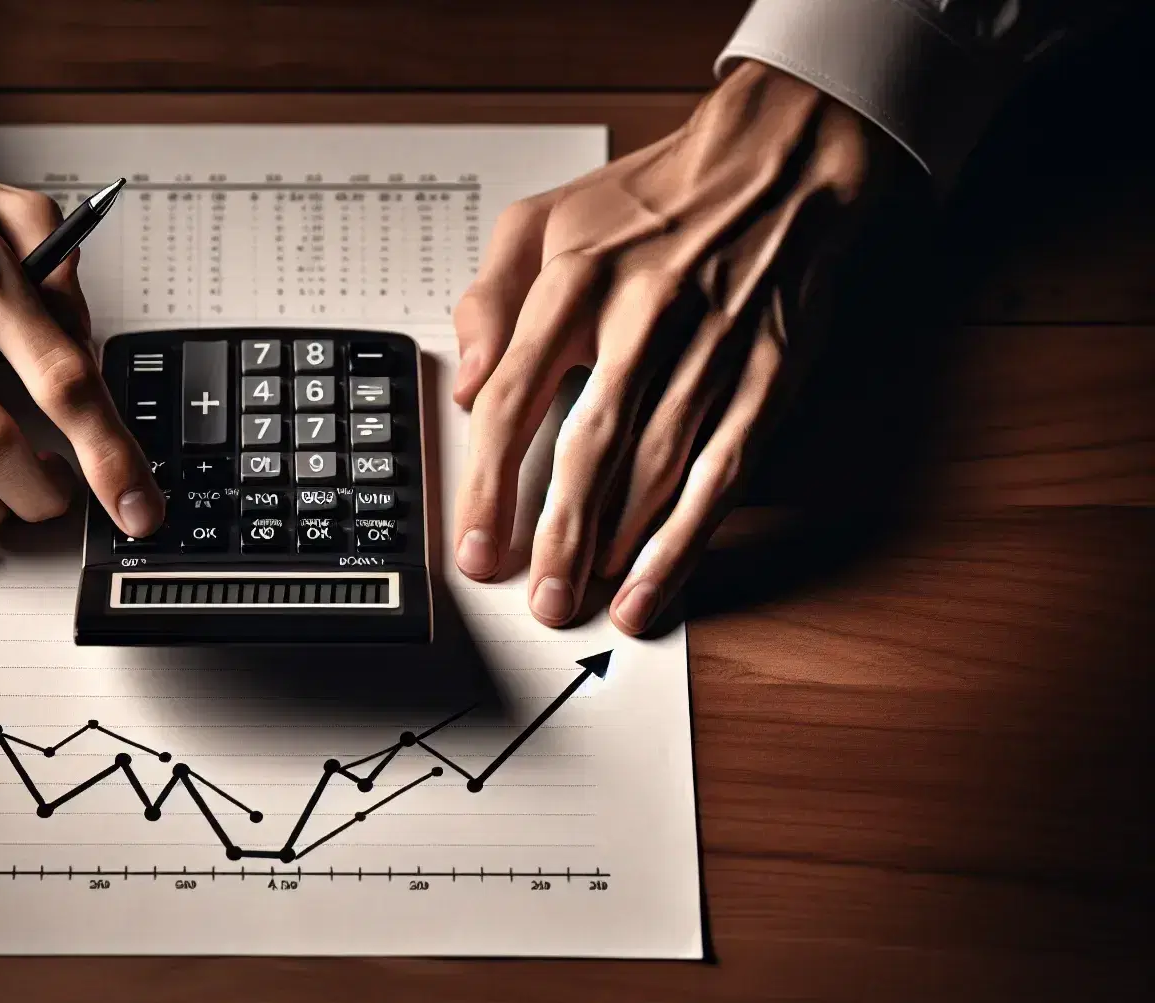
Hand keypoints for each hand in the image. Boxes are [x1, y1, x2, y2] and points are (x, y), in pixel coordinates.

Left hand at [450, 62, 911, 633]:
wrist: (771, 164)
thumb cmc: (643, 205)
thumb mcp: (539, 223)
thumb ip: (488, 303)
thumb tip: (470, 388)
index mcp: (575, 280)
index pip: (518, 396)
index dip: (492, 482)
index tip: (476, 546)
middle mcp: (644, 315)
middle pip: (591, 446)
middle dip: (560, 535)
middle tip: (538, 600)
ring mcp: (713, 346)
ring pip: (660, 466)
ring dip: (620, 545)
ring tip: (584, 598)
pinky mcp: (769, 373)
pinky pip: (724, 466)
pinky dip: (689, 531)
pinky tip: (657, 576)